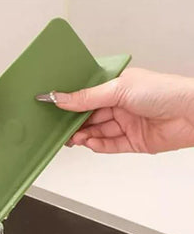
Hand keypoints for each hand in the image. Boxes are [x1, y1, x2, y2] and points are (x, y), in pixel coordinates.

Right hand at [38, 68, 193, 153]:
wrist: (191, 114)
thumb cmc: (166, 92)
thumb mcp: (119, 89)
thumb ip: (87, 98)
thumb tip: (61, 98)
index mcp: (119, 87)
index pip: (88, 96)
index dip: (71, 103)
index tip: (54, 107)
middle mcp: (122, 105)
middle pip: (90, 117)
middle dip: (74, 124)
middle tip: (60, 129)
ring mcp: (127, 124)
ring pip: (97, 132)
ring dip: (84, 136)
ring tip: (74, 138)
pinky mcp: (132, 142)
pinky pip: (109, 146)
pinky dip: (97, 145)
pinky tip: (89, 143)